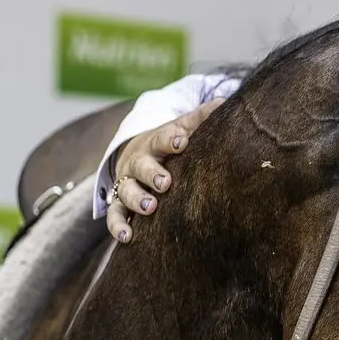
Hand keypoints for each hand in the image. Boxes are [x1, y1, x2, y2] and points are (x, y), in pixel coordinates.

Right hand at [106, 99, 222, 242]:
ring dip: (137, 199)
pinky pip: (115, 216)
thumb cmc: (168, 144)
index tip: (182, 142)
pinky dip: (119, 226)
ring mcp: (127, 183)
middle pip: (141, 165)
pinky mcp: (119, 203)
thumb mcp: (181, 128)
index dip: (171, 140)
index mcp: (156, 143)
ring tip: (150, 207)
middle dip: (152, 174)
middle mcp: (139, 162)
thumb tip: (223, 102)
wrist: (135, 153)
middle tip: (165, 182)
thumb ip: (201, 118)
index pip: (163, 138)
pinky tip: (129, 237)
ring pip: (126, 191)